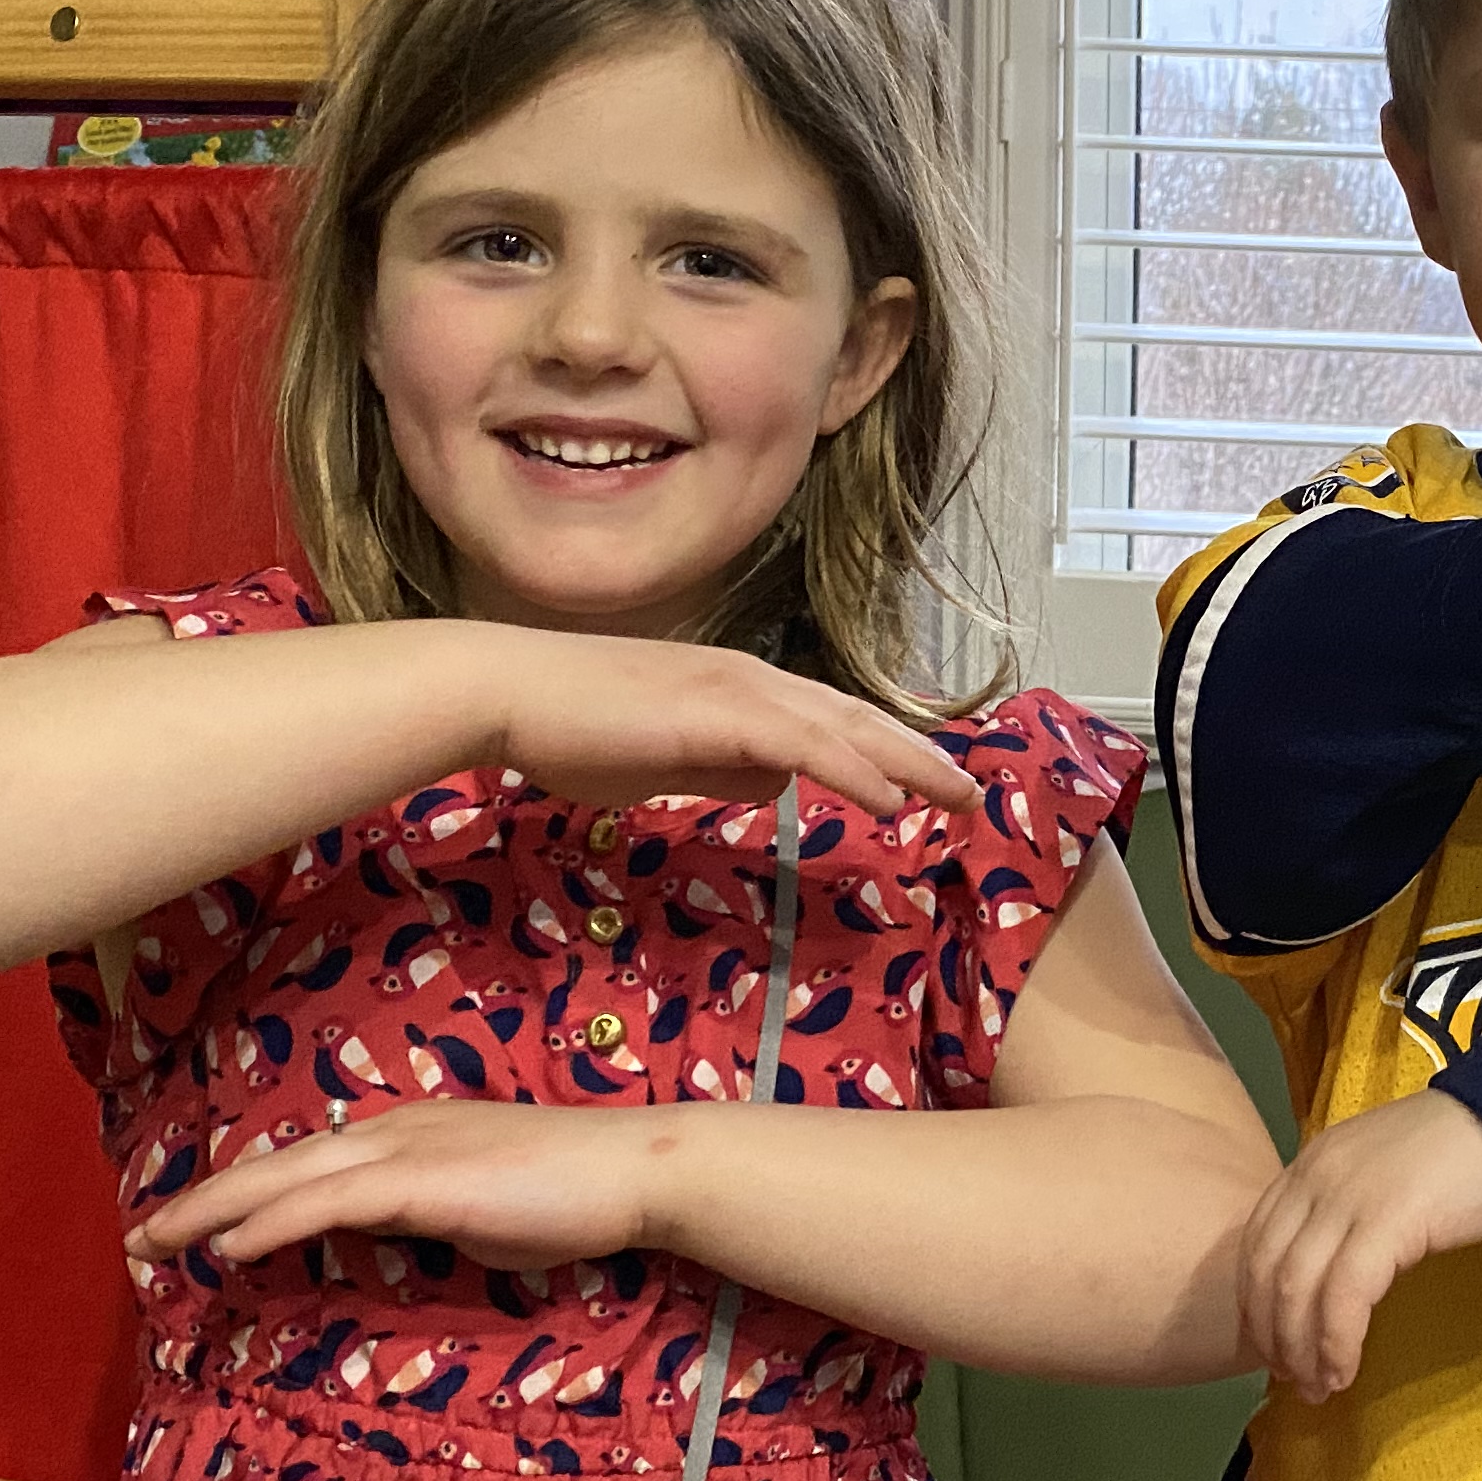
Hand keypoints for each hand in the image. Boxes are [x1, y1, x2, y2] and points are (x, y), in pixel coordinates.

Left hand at [127, 1099, 673, 1273]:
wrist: (632, 1172)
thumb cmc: (572, 1198)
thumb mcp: (482, 1213)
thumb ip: (429, 1220)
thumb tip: (394, 1239)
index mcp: (408, 1138)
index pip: (306, 1166)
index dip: (242, 1193)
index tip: (192, 1225)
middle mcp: (394, 1134)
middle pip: (276, 1165)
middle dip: (201, 1201)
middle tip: (140, 1240)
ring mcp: (407, 1152)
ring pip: (287, 1179)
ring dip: (214, 1211)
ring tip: (156, 1244)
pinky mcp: (423, 1181)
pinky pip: (331, 1203)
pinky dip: (274, 1222)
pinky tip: (231, 1247)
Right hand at [471, 628, 984, 816]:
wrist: (509, 693)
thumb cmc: (572, 727)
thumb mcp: (666, 761)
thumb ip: (723, 771)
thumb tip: (776, 789)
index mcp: (741, 691)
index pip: (831, 722)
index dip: (886, 751)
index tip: (931, 783)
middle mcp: (751, 680)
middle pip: (855, 719)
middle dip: (919, 756)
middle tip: (971, 793)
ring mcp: (736, 689)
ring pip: (842, 728)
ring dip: (906, 763)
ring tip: (955, 798)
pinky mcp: (716, 711)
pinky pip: (801, 744)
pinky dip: (852, 771)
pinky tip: (890, 800)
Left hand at [1239, 1088, 1481, 1402]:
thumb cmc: (1458, 1154)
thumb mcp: (1379, 1175)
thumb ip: (1343, 1212)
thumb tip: (1323, 1281)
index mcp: (1310, 1164)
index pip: (1256, 1243)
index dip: (1254, 1305)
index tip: (1271, 1347)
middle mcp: (1316, 1177)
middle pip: (1267, 1272)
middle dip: (1272, 1337)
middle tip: (1292, 1380)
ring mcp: (1347, 1196)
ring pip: (1297, 1289)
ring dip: (1301, 1349)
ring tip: (1318, 1388)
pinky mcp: (1386, 1220)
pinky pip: (1344, 1296)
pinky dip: (1336, 1342)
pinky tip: (1345, 1370)